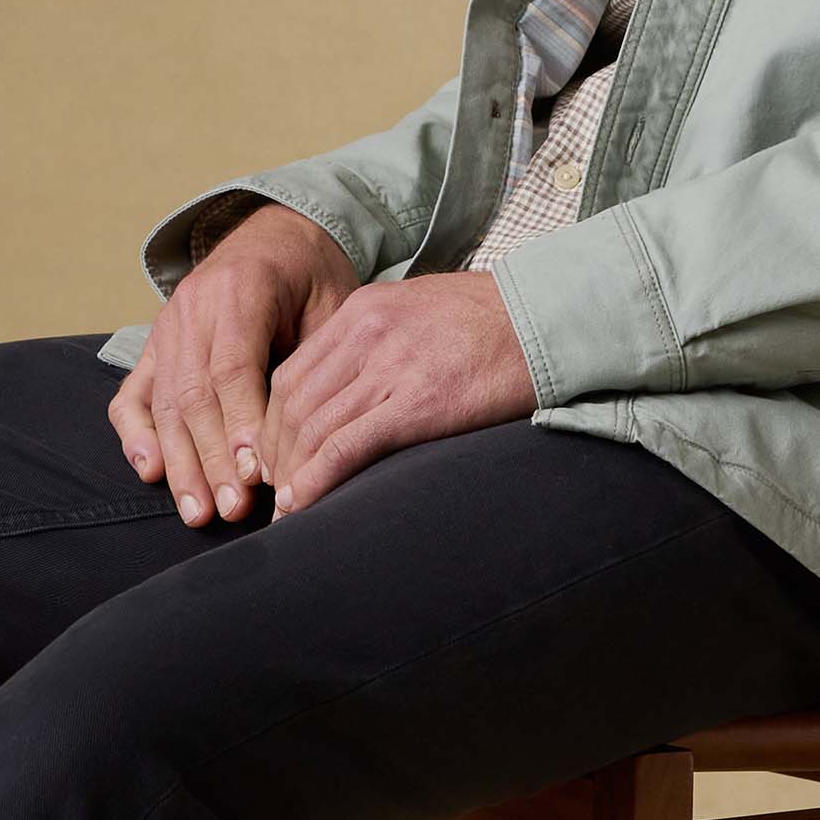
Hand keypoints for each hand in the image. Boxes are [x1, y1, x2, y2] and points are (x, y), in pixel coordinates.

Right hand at [109, 204, 355, 525]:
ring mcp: (167, 327)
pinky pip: (133, 394)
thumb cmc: (315, 278)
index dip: (243, 426)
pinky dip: (137, 435)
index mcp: (241, 289)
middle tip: (234, 510)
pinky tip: (151, 472)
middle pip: (195, 395)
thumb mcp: (333, 303)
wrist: (279, 236)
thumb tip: (306, 438)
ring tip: (200, 513)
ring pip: (165, 404)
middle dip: (213, 460)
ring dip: (180, 464)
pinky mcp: (153, 346)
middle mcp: (194, 307)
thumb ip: (315, 359)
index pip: (233, 369)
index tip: (259, 475)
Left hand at [259, 270, 535, 514]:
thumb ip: (377, 340)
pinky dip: (317, 479)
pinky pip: (347, 446)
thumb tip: (352, 386)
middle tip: (274, 489)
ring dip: (292, 473)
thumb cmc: (492, 322)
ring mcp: (390, 367)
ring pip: (313, 427)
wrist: (546, 317)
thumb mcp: (419, 311)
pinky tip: (304, 504)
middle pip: (292, 403)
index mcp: (362, 310)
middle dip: (275, 454)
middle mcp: (365, 334)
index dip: (273, 423)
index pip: (292, 374)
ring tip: (287, 508)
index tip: (274, 457)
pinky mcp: (417, 403)